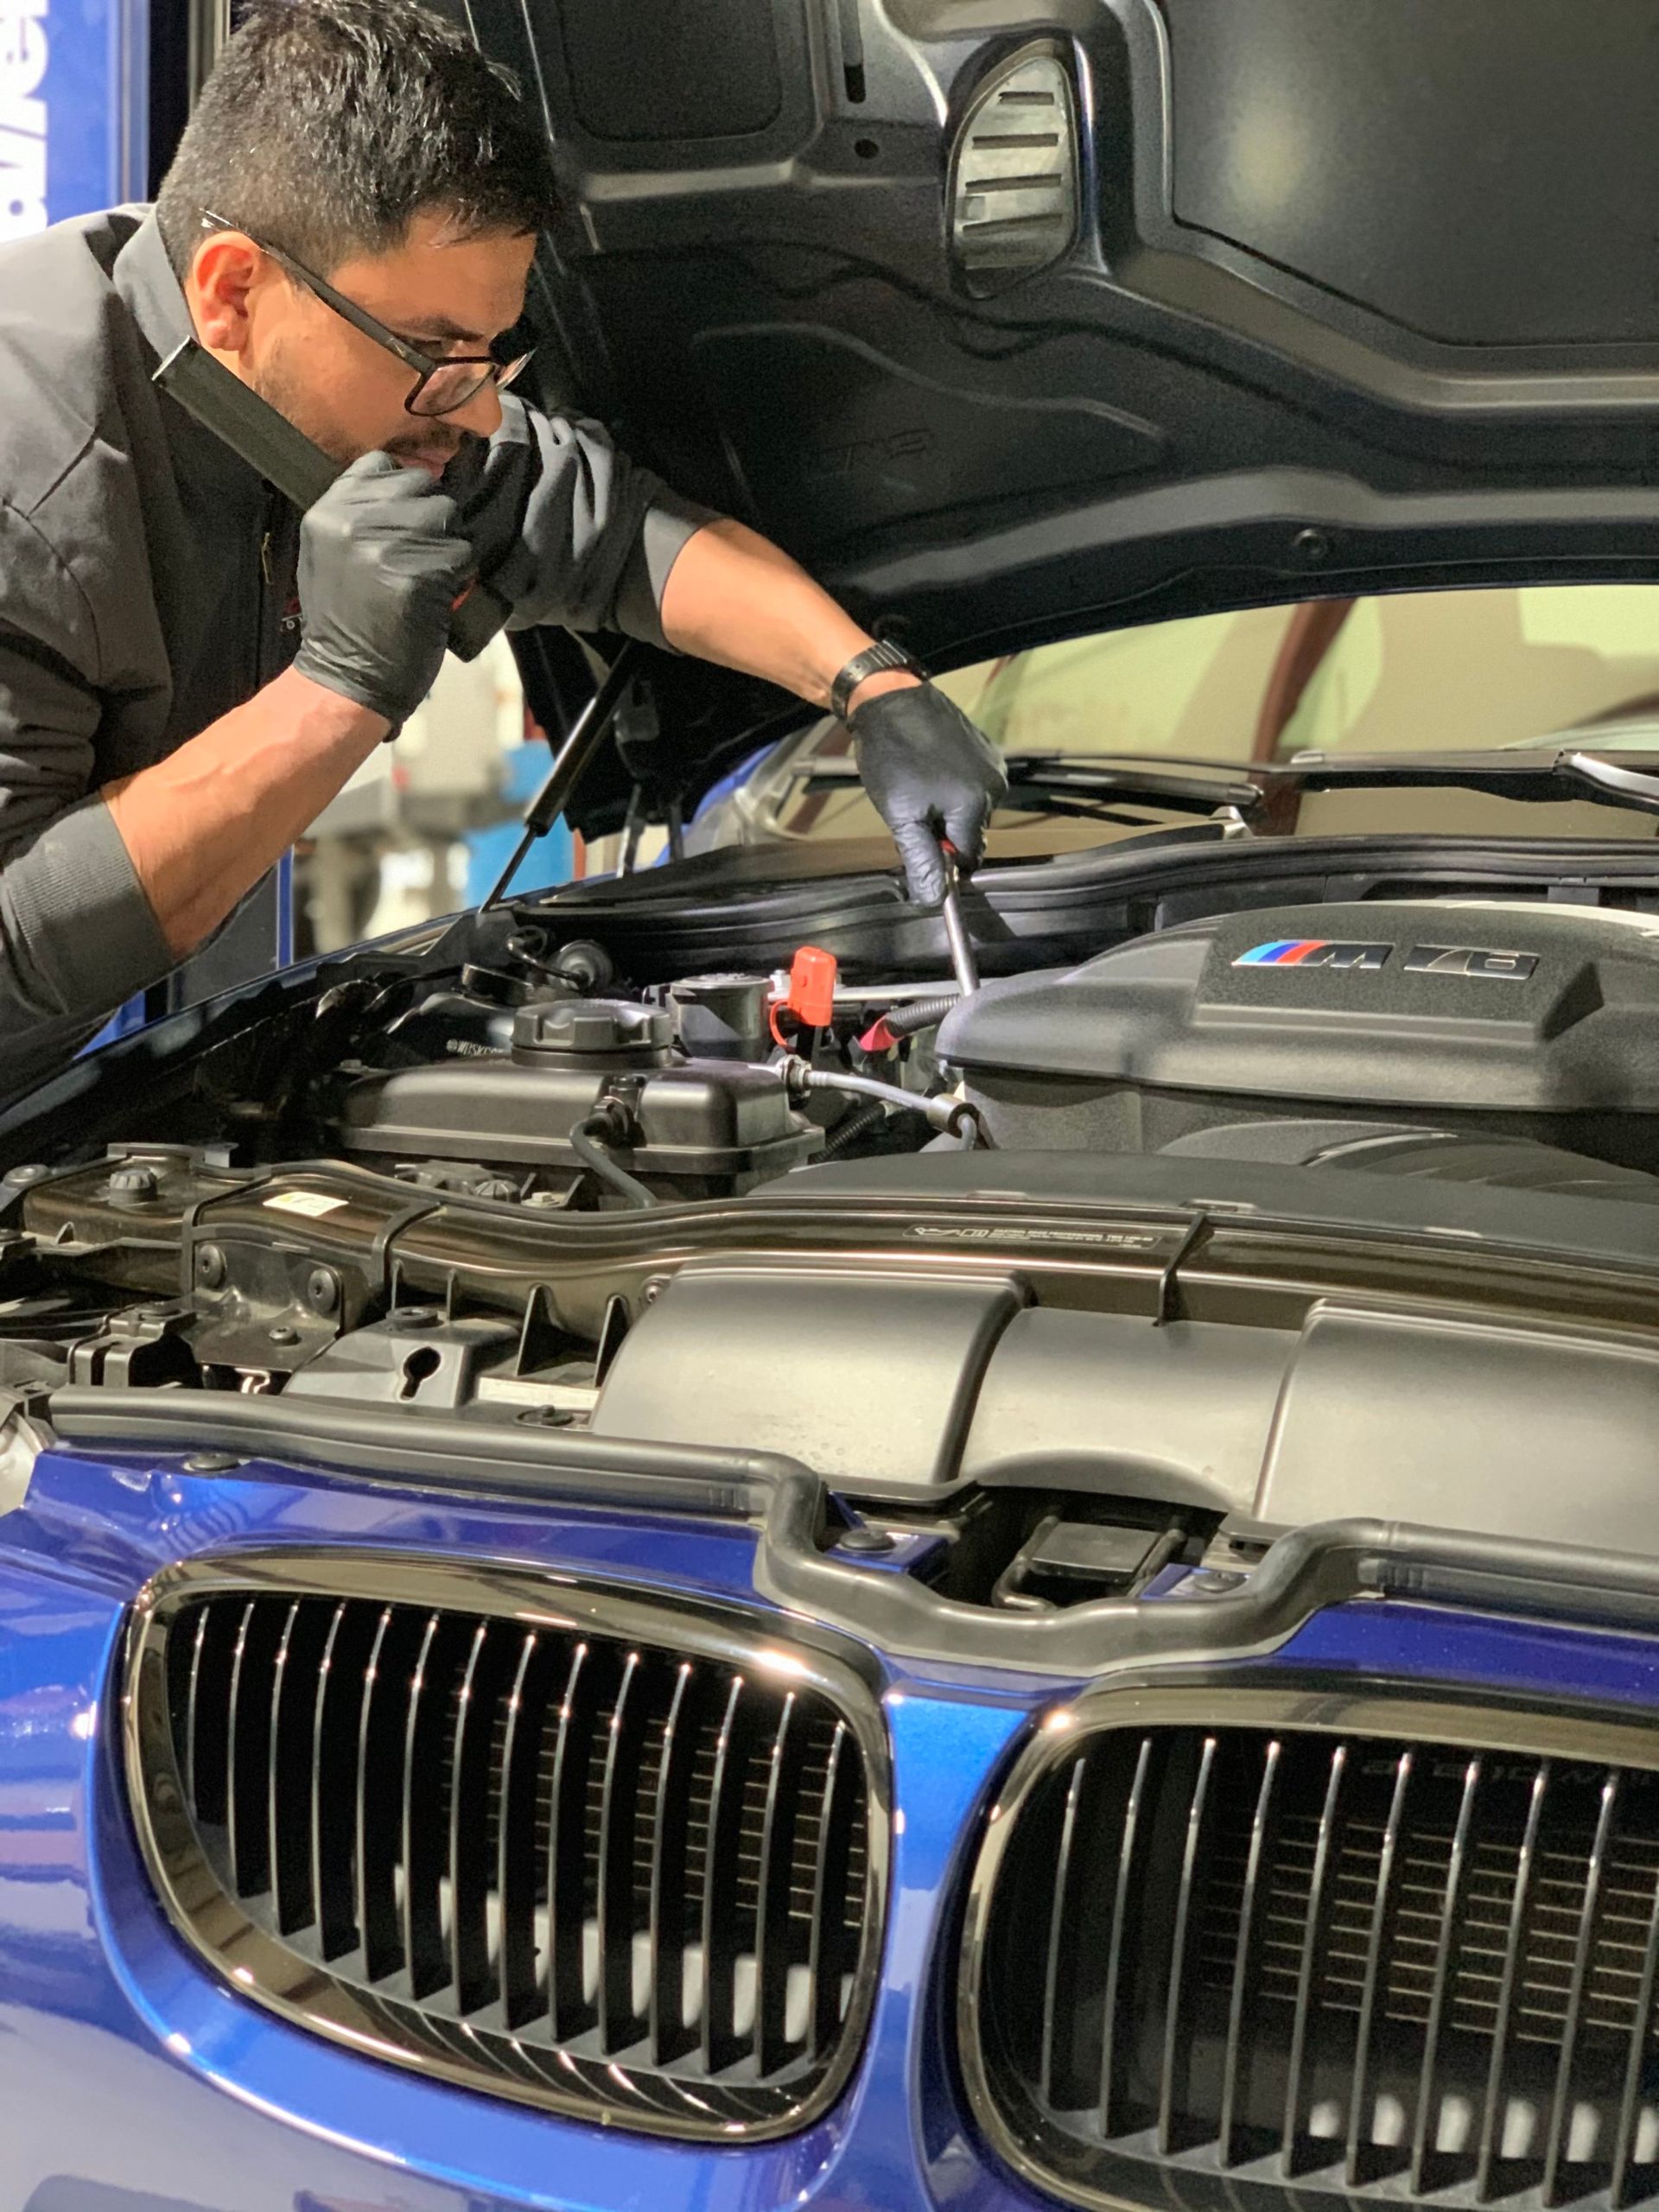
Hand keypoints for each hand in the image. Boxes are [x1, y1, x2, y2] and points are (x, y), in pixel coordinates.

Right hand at [293, 453, 474, 727]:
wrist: (346, 680)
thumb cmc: (345, 622)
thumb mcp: (330, 553)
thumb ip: (360, 513)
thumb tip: (410, 481)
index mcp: (328, 511)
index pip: (381, 464)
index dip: (404, 490)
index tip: (406, 521)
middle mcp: (354, 520)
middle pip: (422, 485)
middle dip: (432, 519)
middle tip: (422, 557)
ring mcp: (387, 545)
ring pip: (448, 517)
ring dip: (449, 548)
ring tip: (429, 579)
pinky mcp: (421, 574)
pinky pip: (463, 554)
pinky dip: (460, 577)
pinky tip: (439, 598)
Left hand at [847, 683, 1007, 902]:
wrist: (891, 699)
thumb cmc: (892, 755)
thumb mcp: (900, 815)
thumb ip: (921, 858)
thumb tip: (933, 899)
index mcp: (975, 805)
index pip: (969, 857)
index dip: (944, 859)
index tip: (921, 849)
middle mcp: (994, 787)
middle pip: (971, 833)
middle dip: (944, 833)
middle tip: (913, 812)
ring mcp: (993, 766)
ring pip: (972, 811)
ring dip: (948, 811)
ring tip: (919, 787)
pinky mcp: (987, 750)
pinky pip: (974, 786)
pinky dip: (954, 788)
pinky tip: (930, 772)